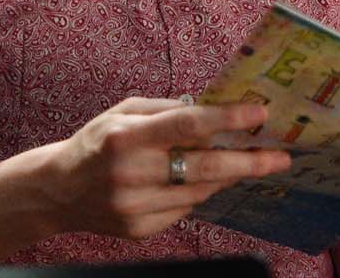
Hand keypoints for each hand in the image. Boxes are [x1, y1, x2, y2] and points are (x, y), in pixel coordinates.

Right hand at [39, 96, 291, 240]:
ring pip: (198, 192)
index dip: (227, 118)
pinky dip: (198, 193)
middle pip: (203, 168)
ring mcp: (134, 206)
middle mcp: (131, 173)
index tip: (259, 112)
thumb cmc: (97, 142)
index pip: (187, 125)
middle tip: (280, 156)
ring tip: (246, 162)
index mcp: (126, 136)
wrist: (58, 190)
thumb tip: (214, 109)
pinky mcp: (139, 230)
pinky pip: (183, 210)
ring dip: (226, 177)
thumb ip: (167, 110)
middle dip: (248, 162)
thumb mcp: (124, 112)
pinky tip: (202, 181)